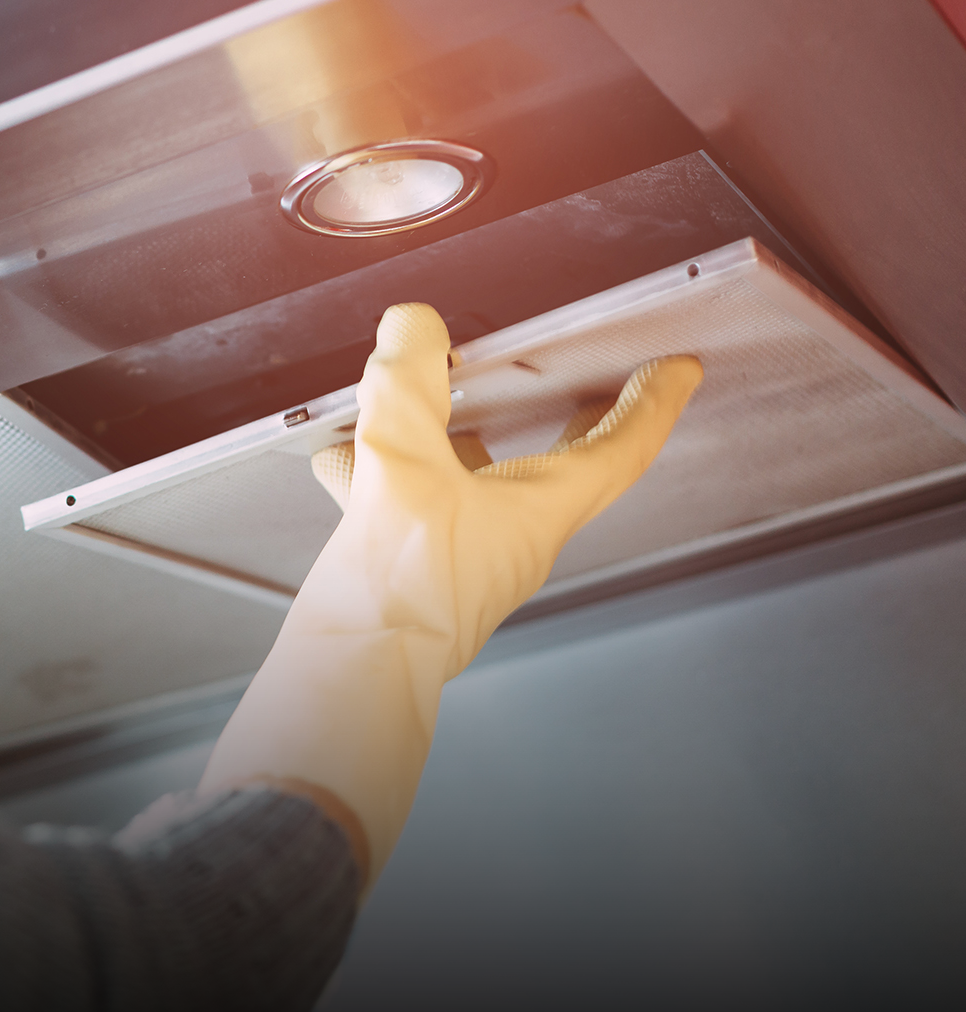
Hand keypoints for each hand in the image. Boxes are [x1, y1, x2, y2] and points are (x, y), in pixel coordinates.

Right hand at [199, 303, 700, 883]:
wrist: (349, 680)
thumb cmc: (398, 595)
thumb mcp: (401, 468)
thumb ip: (407, 388)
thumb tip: (413, 326)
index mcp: (538, 511)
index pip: (620, 449)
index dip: (652, 402)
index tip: (678, 369)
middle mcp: (511, 536)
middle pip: (561, 466)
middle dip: (577, 417)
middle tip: (596, 382)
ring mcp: (464, 558)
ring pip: (477, 479)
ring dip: (460, 433)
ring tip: (423, 393)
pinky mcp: (417, 573)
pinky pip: (413, 506)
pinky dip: (385, 472)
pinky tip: (338, 458)